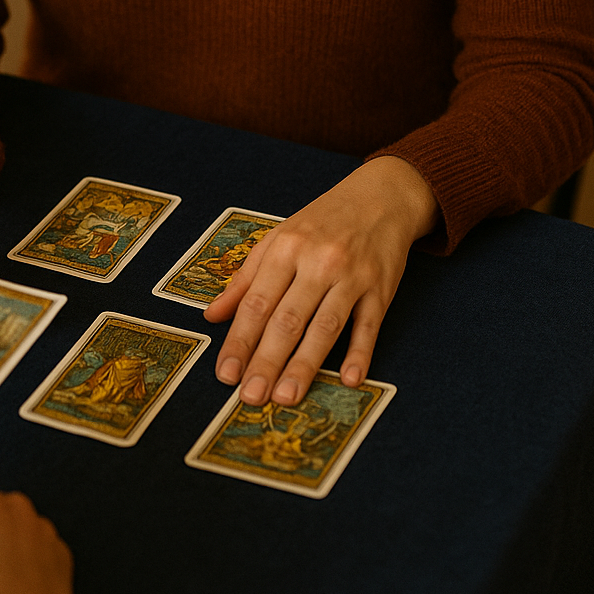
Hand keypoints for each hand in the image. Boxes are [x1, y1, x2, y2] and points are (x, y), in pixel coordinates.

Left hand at [205, 156, 436, 403]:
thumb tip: (212, 316)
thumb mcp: (278, 239)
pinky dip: (359, 352)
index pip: (257, 302)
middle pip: (288, 319)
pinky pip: (368, 326)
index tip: (226, 373)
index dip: (239, 340)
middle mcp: (318, 261)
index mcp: (286, 248)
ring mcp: (351, 276)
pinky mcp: (381, 288)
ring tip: (285, 396)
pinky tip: (347, 378)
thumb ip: (245, 279)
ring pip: (325, 327)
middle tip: (251, 396)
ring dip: (305, 365)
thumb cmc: (322, 221)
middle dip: (267, 360)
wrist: (380, 197)